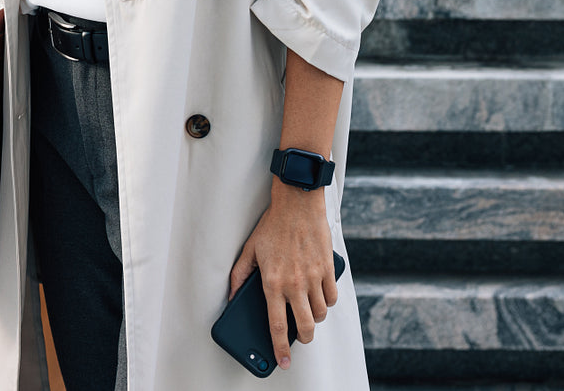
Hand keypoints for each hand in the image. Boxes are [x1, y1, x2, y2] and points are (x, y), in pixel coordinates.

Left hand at [227, 182, 336, 369]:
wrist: (297, 203)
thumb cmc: (273, 225)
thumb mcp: (249, 250)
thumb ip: (239, 276)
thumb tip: (231, 296)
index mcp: (273, 282)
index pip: (277, 326)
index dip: (280, 348)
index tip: (283, 360)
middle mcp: (295, 283)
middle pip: (305, 326)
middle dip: (304, 339)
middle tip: (300, 337)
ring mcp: (314, 277)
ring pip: (320, 313)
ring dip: (314, 318)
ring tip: (307, 312)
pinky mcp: (328, 268)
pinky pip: (332, 296)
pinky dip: (327, 301)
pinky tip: (319, 297)